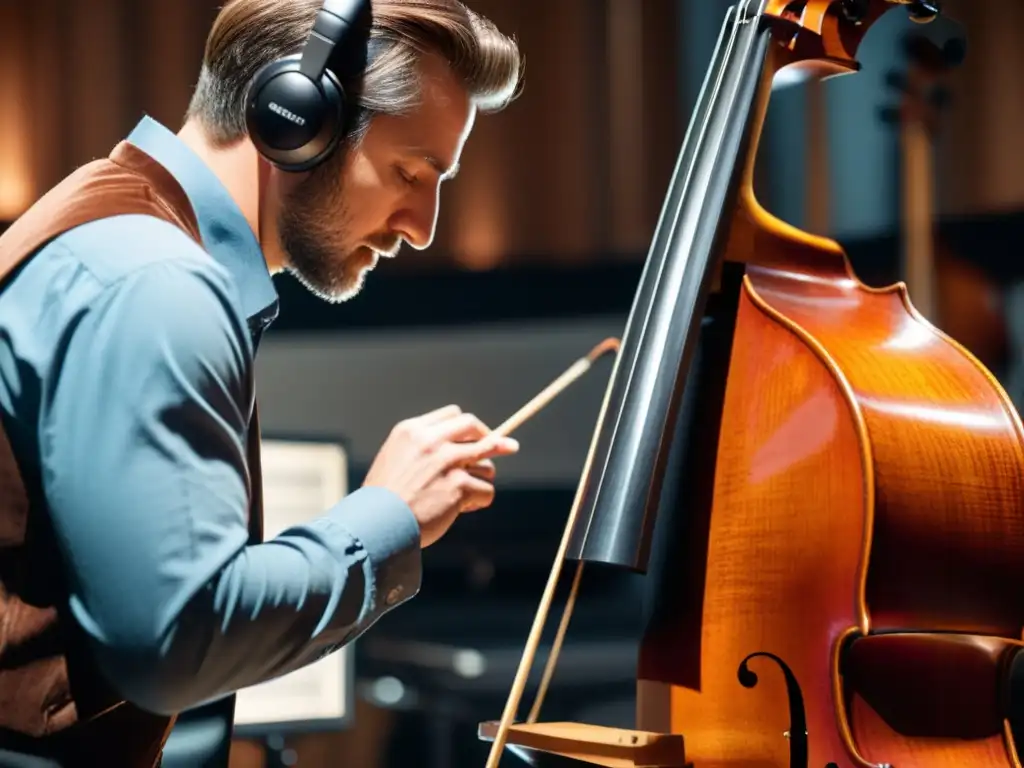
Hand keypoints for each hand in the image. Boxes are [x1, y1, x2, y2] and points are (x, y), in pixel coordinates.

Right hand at [362, 405, 519, 546]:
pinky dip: (479, 501)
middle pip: (473, 426)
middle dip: (493, 438)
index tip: (480, 435)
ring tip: (463, 497)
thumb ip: (424, 449)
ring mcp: (446, 461)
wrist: (375, 525)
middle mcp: (430, 441)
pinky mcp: (458, 485)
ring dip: (482, 479)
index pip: (453, 415)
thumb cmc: (384, 500)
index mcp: (412, 431)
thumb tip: (466, 448)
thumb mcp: (396, 460)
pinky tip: (462, 510)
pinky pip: (486, 490)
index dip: (470, 427)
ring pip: (486, 463)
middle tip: (507, 447)